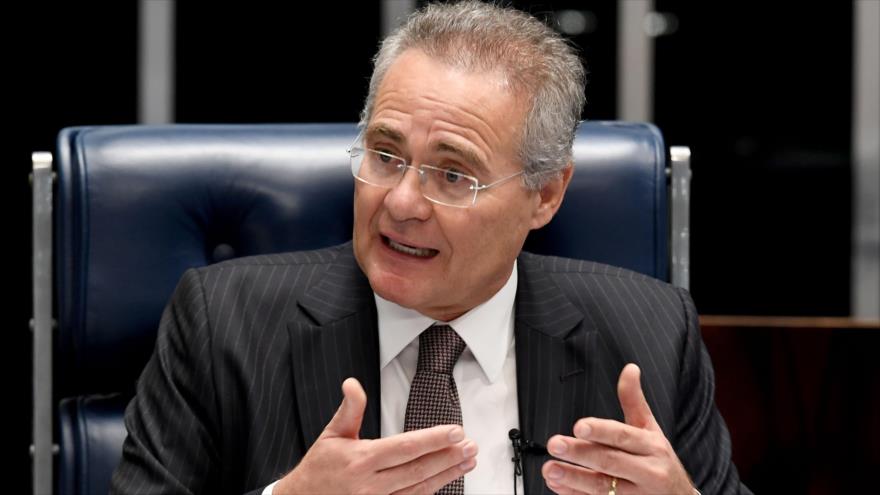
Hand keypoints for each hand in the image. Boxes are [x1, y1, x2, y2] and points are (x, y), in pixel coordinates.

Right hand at [275, 377, 477, 493]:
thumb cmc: (319, 468)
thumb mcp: (331, 434)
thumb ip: (349, 409)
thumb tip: (353, 384)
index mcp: (361, 460)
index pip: (405, 447)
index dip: (433, 439)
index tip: (455, 431)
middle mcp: (371, 484)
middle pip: (419, 469)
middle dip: (449, 456)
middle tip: (471, 446)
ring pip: (420, 488)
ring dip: (447, 474)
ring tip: (468, 461)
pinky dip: (432, 490)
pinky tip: (447, 479)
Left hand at [542, 364, 693, 494]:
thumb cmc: (660, 462)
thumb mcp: (652, 430)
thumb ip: (634, 402)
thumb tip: (630, 369)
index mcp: (652, 447)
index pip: (624, 437)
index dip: (601, 431)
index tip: (579, 426)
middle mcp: (647, 472)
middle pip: (610, 461)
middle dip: (580, 453)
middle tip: (555, 444)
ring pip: (603, 487)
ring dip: (574, 478)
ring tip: (550, 469)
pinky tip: (558, 487)